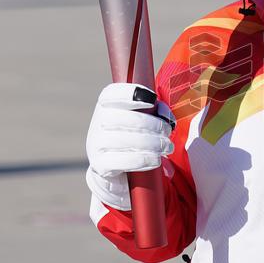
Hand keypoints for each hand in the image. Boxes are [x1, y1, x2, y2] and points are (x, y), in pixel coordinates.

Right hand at [85, 83, 174, 210]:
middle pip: (125, 118)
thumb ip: (155, 110)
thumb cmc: (133, 136)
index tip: (151, 99)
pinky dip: (144, 160)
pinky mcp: (100, 165)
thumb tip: (164, 114)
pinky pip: (123, 161)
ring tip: (166, 147)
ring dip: (152, 143)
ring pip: (126, 140)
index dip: (130, 94)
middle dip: (152, 124)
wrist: (114, 168)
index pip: (111, 94)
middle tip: (167, 132)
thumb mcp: (142, 120)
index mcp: (106, 106)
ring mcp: (96, 144)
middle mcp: (98, 122)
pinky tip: (155, 160)